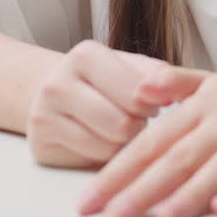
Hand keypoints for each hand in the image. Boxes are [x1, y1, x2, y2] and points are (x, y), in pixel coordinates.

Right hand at [25, 40, 168, 167]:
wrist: (54, 90)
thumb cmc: (103, 79)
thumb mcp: (130, 65)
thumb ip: (157, 74)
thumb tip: (175, 94)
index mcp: (85, 55)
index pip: (136, 93)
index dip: (152, 105)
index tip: (152, 104)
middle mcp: (58, 83)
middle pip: (122, 124)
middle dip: (138, 126)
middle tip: (136, 119)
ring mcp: (44, 116)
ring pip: (107, 147)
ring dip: (124, 144)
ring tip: (119, 128)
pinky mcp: (41, 146)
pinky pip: (90, 161)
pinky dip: (104, 156)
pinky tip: (101, 140)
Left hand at [77, 68, 216, 216]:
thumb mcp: (206, 84)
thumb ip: (172, 83)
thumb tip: (139, 87)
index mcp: (202, 106)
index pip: (155, 139)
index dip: (121, 168)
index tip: (92, 198)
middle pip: (182, 157)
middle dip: (146, 189)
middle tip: (115, 216)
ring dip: (192, 192)